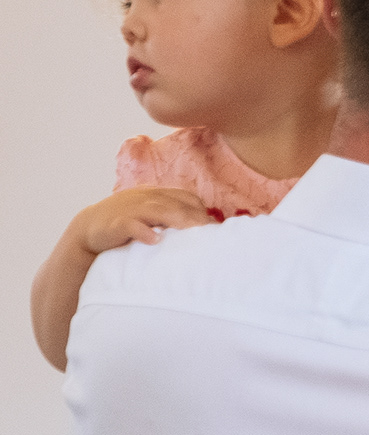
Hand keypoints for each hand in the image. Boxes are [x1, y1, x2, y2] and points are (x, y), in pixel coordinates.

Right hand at [70, 187, 211, 253]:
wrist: (89, 227)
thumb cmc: (127, 222)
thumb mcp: (150, 212)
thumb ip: (172, 215)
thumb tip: (205, 227)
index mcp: (155, 194)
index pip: (186, 197)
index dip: (201, 210)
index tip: (214, 228)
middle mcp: (145, 198)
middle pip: (176, 204)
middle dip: (195, 217)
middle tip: (211, 234)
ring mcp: (130, 209)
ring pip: (158, 211)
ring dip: (177, 221)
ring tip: (193, 233)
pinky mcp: (116, 224)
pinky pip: (131, 225)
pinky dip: (143, 232)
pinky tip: (155, 240)